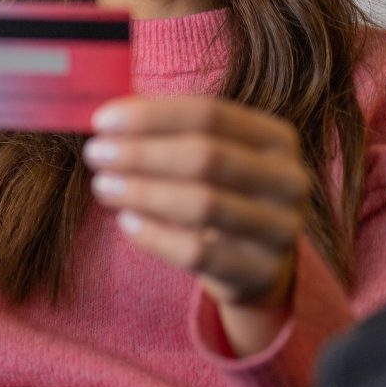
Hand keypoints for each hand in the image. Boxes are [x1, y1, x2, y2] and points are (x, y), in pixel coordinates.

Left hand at [83, 97, 311, 350]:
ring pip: (203, 205)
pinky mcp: (262, 273)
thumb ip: (169, 131)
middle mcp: (289, 180)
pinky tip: (126, 222)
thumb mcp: (211, 155)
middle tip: (95, 154)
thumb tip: (107, 116)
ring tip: (102, 187)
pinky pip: (198, 254)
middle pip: (207, 157)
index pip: (211, 113)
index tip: (101, 120)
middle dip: (141, 153)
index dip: (152, 115)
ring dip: (142, 192)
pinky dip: (155, 236)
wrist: (259, 264)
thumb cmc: (221, 193)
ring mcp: (282, 230)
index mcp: (277, 137)